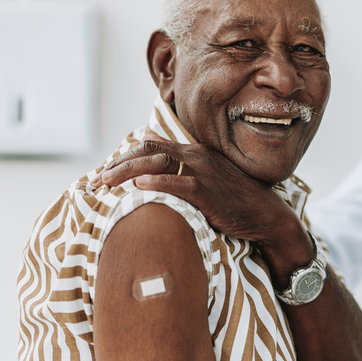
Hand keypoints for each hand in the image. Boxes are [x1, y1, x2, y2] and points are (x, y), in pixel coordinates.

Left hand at [93, 134, 308, 256]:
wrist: (266, 215)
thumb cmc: (235, 202)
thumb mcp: (207, 181)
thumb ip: (181, 172)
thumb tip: (150, 164)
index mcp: (194, 152)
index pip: (150, 145)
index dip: (124, 157)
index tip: (103, 173)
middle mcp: (196, 156)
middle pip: (148, 150)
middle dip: (117, 164)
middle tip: (95, 181)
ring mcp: (203, 171)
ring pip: (158, 163)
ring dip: (127, 171)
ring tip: (105, 182)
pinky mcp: (209, 191)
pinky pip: (180, 183)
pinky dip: (158, 182)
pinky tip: (140, 186)